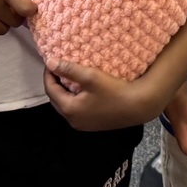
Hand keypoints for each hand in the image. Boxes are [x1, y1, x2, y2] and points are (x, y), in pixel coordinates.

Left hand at [43, 58, 158, 130]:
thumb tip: (49, 62)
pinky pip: (76, 110)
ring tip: (69, 77)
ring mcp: (82, 125)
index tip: (51, 61)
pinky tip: (82, 90)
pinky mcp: (92, 125)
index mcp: (69, 109)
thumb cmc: (114, 91)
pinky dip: (74, 99)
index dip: (48, 74)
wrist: (138, 106)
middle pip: (56, 99)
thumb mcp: (90, 76)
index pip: (50, 90)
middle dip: (55, 83)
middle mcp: (72, 121)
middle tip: (59, 68)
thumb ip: (69, 69)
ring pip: (66, 106)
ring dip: (65, 92)